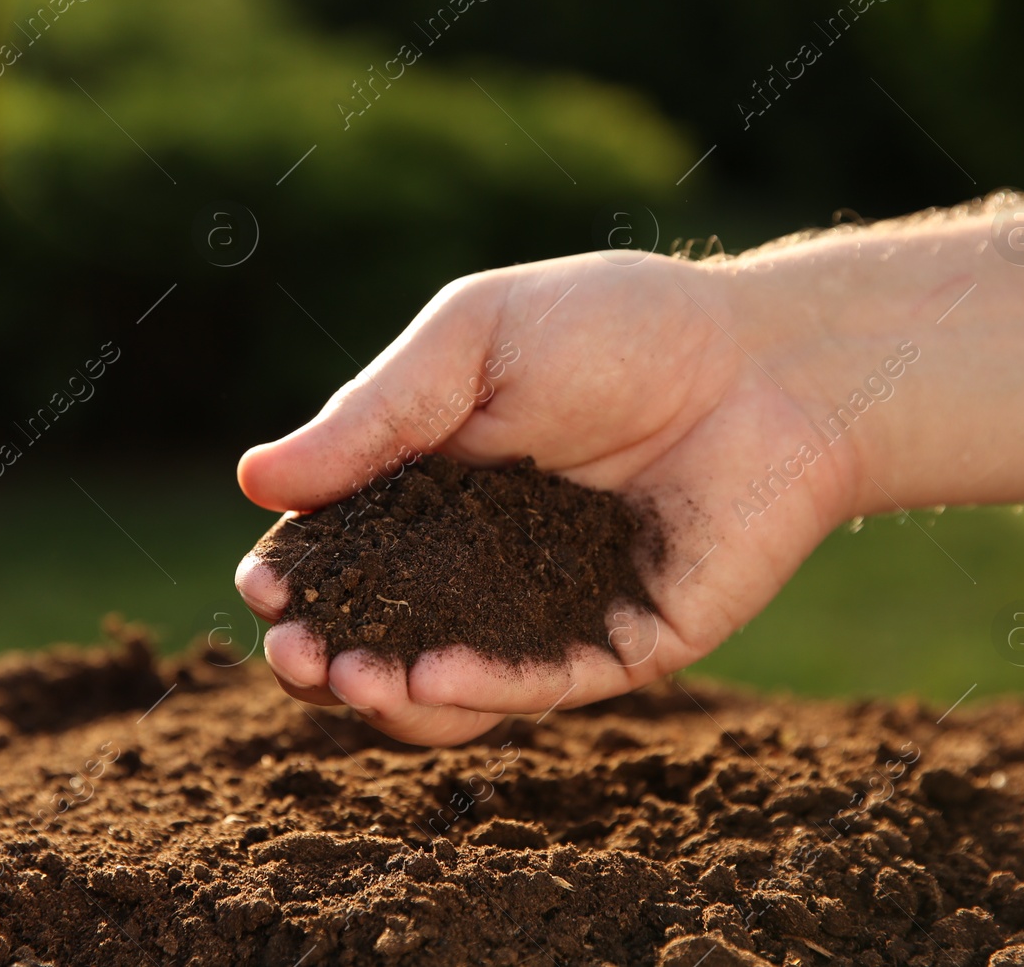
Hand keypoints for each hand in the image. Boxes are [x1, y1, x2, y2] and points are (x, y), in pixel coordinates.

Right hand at [234, 251, 862, 745]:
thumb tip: (256, 480)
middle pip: (381, 633)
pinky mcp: (616, 644)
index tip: (263, 583)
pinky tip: (430, 676)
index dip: (296, 575)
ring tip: (350, 677)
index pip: (342, 551)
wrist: (767, 358)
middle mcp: (478, 561)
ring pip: (447, 685)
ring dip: (388, 695)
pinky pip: (537, 684)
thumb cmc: (617, 328)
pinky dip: (479, 688)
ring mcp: (545, 611)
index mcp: (432, 486)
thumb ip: (377, 414)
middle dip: (325, 654)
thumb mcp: (474, 342)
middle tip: (292, 652)